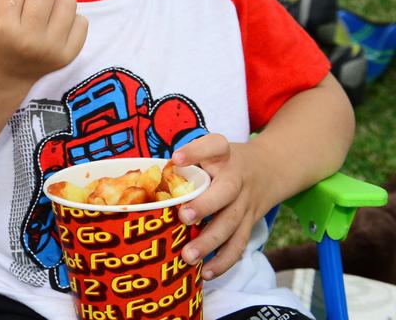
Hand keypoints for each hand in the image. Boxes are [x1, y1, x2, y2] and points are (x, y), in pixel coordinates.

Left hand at [173, 134, 272, 278]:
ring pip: (232, 224)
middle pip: (226, 192)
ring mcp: (245, 203)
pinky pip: (239, 244)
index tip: (177, 158)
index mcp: (223, 155)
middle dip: (205, 206)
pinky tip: (206, 272)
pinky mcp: (249, 223)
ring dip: (210, 242)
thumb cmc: (224, 161)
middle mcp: (237, 179)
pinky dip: (223, 261)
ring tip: (188, 256)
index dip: (196, 151)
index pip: (214, 146)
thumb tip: (149, 175)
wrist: (269, 169)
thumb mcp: (210, 150)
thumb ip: (186, 160)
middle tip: (184, 217)